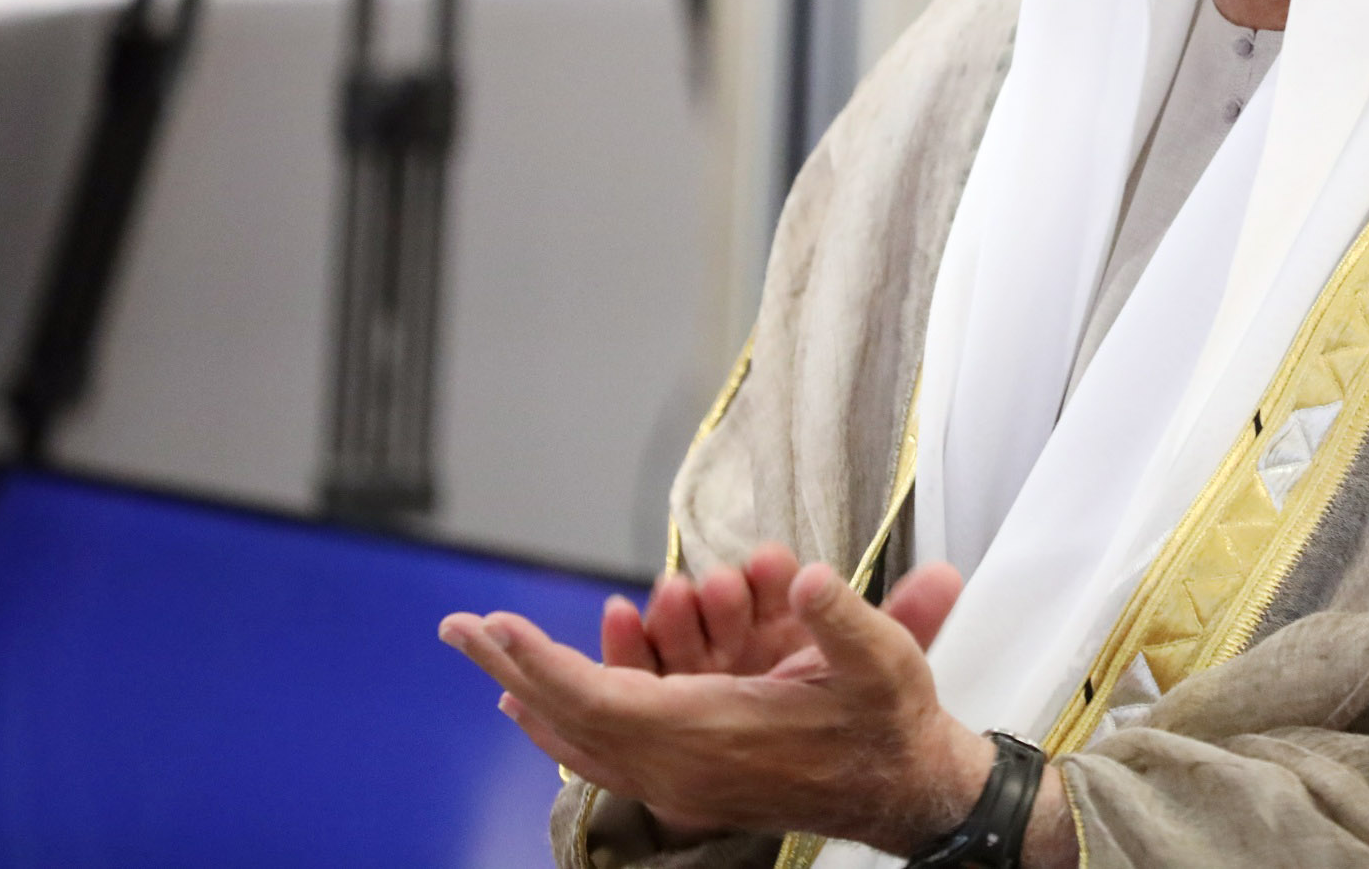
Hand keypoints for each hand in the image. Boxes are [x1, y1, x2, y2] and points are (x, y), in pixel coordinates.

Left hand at [441, 560, 993, 852]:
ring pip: (584, 745)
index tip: (497, 628)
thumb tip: (806, 575)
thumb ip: (843, 618)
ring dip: (533, 697)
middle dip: (514, 668)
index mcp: (716, 734)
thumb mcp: (886, 662)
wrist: (909, 793)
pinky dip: (565, 731)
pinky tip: (540, 714)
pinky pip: (606, 761)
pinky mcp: (691, 786)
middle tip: (459, 628)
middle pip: (575, 719)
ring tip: (487, 662)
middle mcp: (685, 766)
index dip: (546, 662)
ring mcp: (684, 783)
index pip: (604, 699)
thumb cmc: (892, 725)